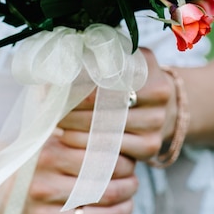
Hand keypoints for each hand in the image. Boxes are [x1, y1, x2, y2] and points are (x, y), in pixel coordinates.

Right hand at [17, 131, 137, 213]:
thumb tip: (123, 139)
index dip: (124, 163)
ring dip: (124, 210)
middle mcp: (44, 187)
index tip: (130, 162)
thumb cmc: (33, 158)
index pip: (102, 161)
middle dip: (128, 187)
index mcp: (48, 156)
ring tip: (129, 201)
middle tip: (134, 181)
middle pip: (105, 191)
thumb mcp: (51, 138)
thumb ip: (82, 136)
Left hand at [59, 48, 175, 162]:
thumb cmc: (129, 79)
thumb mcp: (118, 61)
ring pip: (106, 130)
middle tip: (51, 109)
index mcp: (145, 67)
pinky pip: (113, 152)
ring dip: (75, 130)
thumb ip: (93, 61)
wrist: (162, 104)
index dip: (76, 85)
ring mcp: (156, 122)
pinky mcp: (151, 146)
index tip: (54, 89)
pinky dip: (88, 148)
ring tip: (57, 125)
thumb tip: (54, 69)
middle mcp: (157, 94)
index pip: (103, 78)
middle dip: (72, 108)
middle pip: (103, 105)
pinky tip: (72, 141)